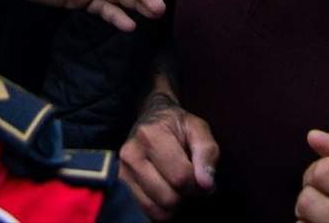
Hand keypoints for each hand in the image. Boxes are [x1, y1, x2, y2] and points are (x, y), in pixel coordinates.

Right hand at [120, 92, 219, 219]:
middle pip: (168, 197)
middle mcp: (131, 154)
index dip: (197, 183)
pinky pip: (146, 211)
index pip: (180, 177)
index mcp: (151, 135)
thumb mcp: (198, 128)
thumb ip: (207, 152)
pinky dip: (161, 209)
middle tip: (189, 182)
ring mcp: (122, 171)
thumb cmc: (177, 125)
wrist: (151, 118)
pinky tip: (166, 192)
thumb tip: (206, 184)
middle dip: (185, 195)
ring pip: (156, 208)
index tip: (200, 176)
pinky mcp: (120, 185)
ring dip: (173, 204)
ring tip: (177, 187)